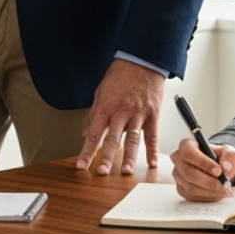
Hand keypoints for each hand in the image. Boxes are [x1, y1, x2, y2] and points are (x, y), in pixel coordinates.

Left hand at [75, 59, 164, 175]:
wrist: (142, 60)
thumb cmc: (120, 75)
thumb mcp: (101, 92)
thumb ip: (94, 114)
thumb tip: (85, 134)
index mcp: (106, 108)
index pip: (93, 134)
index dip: (87, 151)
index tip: (82, 166)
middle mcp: (121, 112)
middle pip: (112, 139)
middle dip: (107, 157)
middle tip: (102, 172)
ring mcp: (138, 114)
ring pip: (133, 139)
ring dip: (130, 157)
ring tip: (127, 172)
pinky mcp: (153, 114)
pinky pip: (152, 135)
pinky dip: (152, 150)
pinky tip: (151, 162)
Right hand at [170, 139, 234, 200]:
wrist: (218, 169)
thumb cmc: (219, 157)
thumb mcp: (228, 152)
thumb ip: (229, 157)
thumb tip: (226, 167)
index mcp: (187, 145)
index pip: (189, 153)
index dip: (203, 163)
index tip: (218, 171)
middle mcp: (178, 160)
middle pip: (188, 173)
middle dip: (208, 181)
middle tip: (224, 185)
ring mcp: (178, 175)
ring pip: (190, 187)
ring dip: (210, 191)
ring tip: (224, 190)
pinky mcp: (181, 188)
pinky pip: (192, 196)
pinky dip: (207, 197)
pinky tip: (217, 193)